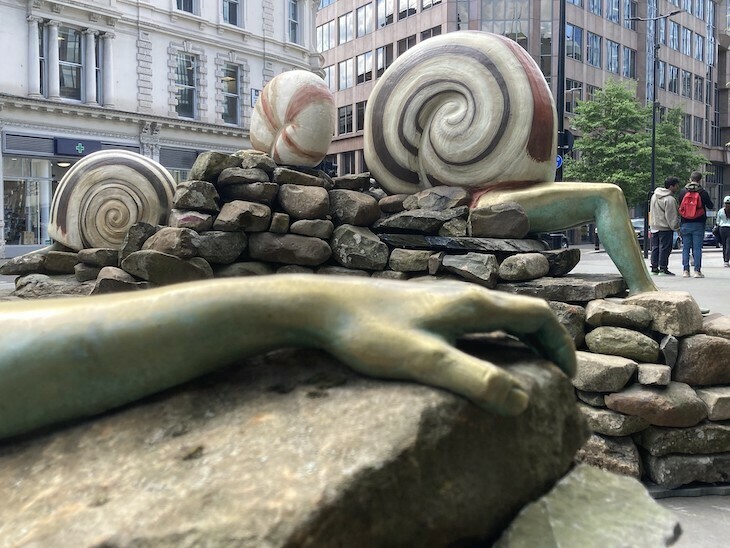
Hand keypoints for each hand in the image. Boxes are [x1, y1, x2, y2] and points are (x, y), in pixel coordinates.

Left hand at [322, 279, 575, 415]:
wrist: (324, 306)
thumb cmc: (372, 333)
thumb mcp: (425, 361)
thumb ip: (473, 380)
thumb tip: (521, 402)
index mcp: (474, 304)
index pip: (539, 315)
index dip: (561, 344)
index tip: (567, 377)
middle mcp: (464, 294)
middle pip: (520, 313)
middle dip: (543, 343)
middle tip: (550, 379)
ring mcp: (442, 297)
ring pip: (496, 315)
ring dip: (517, 341)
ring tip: (518, 372)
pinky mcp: (422, 305)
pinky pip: (472, 319)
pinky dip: (489, 338)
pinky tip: (469, 359)